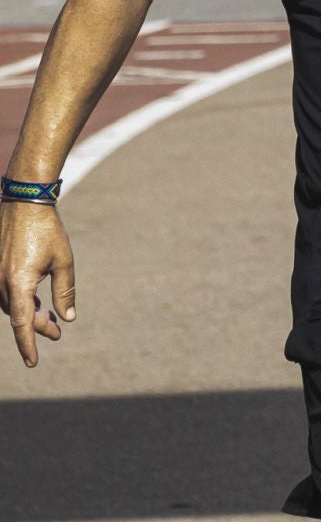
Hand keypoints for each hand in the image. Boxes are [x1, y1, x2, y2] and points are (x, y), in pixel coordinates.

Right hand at [1, 202, 76, 366]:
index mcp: (18, 283)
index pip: (22, 324)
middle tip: (58, 333)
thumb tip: (68, 318)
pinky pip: (8, 294)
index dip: (28, 345)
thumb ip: (65, 291)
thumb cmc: (47, 230)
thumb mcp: (64, 261)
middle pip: (19, 316)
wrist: (25, 203)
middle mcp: (2, 282)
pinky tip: (38, 302)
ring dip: (30, 314)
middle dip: (37, 327)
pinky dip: (23, 301)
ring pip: (12, 306)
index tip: (33, 363)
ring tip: (52, 319)